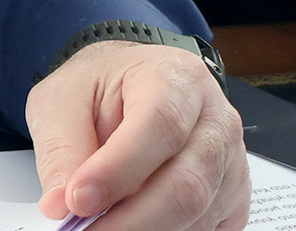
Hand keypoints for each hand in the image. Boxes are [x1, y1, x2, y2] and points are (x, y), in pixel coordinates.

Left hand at [26, 41, 248, 229]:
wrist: (129, 88)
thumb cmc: (100, 88)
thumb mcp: (62, 99)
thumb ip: (62, 148)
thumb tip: (62, 203)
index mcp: (176, 79)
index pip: (160, 125)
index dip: (119, 170)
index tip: (78, 200)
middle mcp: (216, 121)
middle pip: (188, 183)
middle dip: (132, 219)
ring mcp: (231, 163)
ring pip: (198, 214)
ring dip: (147, 228)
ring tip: (101, 226)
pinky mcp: (233, 199)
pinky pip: (207, 228)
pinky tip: (132, 223)